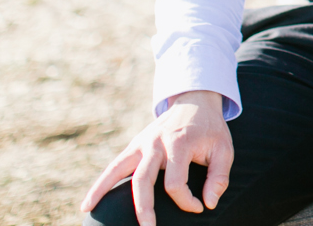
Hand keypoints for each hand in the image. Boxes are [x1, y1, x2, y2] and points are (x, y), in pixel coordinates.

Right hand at [79, 90, 231, 225]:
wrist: (196, 101)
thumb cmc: (211, 130)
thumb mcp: (224, 149)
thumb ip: (219, 177)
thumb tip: (209, 204)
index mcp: (179, 143)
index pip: (175, 183)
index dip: (187, 201)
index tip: (199, 207)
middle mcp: (156, 142)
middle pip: (143, 180)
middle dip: (144, 208)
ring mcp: (142, 143)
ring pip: (118, 170)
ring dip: (103, 190)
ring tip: (88, 211)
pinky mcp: (134, 145)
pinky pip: (114, 165)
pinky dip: (101, 183)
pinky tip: (89, 202)